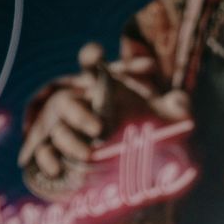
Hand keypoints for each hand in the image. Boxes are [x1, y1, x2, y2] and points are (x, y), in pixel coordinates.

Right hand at [19, 42, 188, 194]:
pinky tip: (58, 170)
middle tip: (101, 129)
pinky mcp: (54, 152)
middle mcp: (77, 106)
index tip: (94, 52)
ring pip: (56, 131)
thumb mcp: (165, 118)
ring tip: (89, 156)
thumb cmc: (142, 129)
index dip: (90, 59)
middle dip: (81, 115)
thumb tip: (181, 102)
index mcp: (102, 90)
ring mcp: (63, 129)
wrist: (124, 165)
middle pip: (67, 103)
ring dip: (70, 143)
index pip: (93, 69)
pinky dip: (46, 160)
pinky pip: (42, 153)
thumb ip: (177, 108)